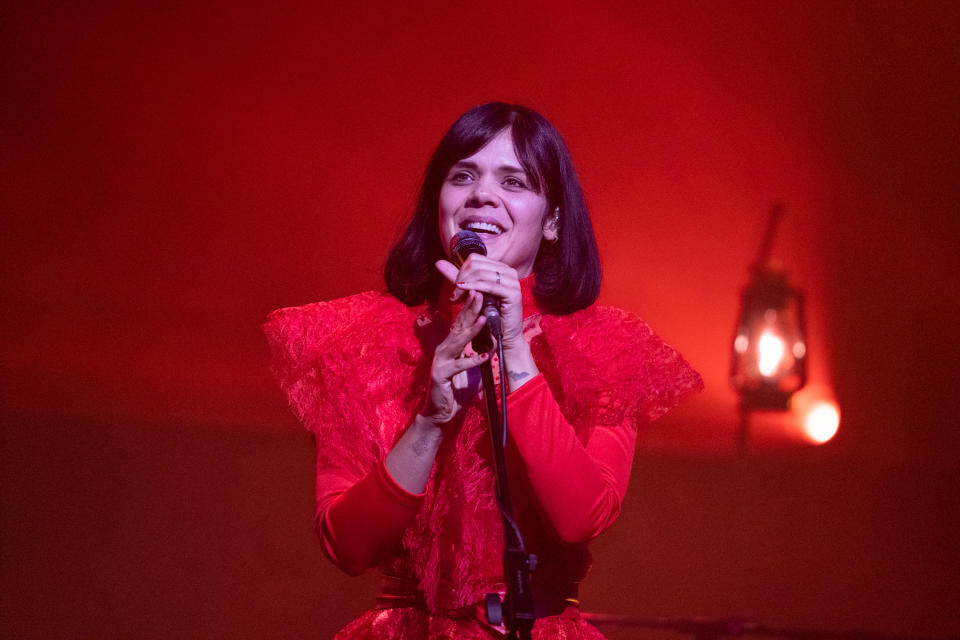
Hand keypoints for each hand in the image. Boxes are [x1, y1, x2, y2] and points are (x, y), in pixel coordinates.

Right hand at [421, 290, 489, 423]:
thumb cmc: (457, 390)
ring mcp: (441, 361)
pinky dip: (472, 360)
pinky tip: (484, 356)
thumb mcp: (471, 369)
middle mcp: (444, 349)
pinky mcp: (441, 375)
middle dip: (470, 309)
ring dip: (472, 330)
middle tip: (480, 293)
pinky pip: (459, 366)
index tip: (481, 292)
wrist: (441, 413)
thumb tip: (494, 341)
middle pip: (458, 326)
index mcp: (451, 346)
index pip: (461, 322)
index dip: (471, 307)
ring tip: (484, 318)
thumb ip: (479, 354)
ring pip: (458, 342)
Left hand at [435, 255, 525, 350]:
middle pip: (477, 265)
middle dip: (462, 278)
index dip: (462, 270)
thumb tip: (439, 263)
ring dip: (465, 284)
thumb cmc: (489, 314)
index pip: (475, 258)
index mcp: (501, 268)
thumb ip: (458, 278)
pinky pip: (489, 286)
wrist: (502, 334)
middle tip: (455, 293)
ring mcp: (513, 281)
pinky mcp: (513, 293)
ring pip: (481, 273)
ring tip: (457, 296)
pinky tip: (464, 292)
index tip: (456, 285)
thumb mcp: (472, 292)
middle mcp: (509, 271)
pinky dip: (474, 288)